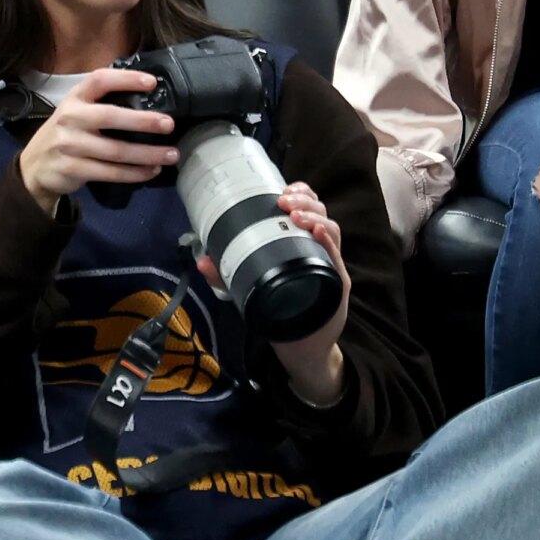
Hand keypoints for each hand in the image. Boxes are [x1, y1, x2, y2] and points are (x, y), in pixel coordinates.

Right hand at [17, 68, 176, 214]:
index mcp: (74, 98)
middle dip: (143, 121)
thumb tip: (149, 100)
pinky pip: (110, 173)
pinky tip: (151, 171)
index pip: (99, 80)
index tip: (152, 82)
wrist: (34, 167)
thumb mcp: (75, 112)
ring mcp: (69, 144)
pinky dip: (134, 173)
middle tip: (169, 124)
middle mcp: (70, 117)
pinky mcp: (73, 169)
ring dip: (147, 154)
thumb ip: (101, 104)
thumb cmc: (66, 134)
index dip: (126, 79)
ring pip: (115, 151)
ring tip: (171, 155)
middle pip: (110, 116)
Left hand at [198, 182, 351, 405]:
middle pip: (320, 213)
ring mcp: (330, 265)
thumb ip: (229, 275)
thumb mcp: (251, 289)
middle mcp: (319, 250)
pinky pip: (335, 258)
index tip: (282, 189)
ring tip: (296, 215)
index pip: (307, 209)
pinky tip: (316, 233)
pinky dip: (327, 242)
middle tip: (284, 201)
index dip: (300, 194)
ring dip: (315, 217)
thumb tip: (202, 261)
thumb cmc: (281, 313)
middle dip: (304, 201)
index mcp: (301, 245)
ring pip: (331, 230)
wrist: (303, 349)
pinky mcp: (337, 283)